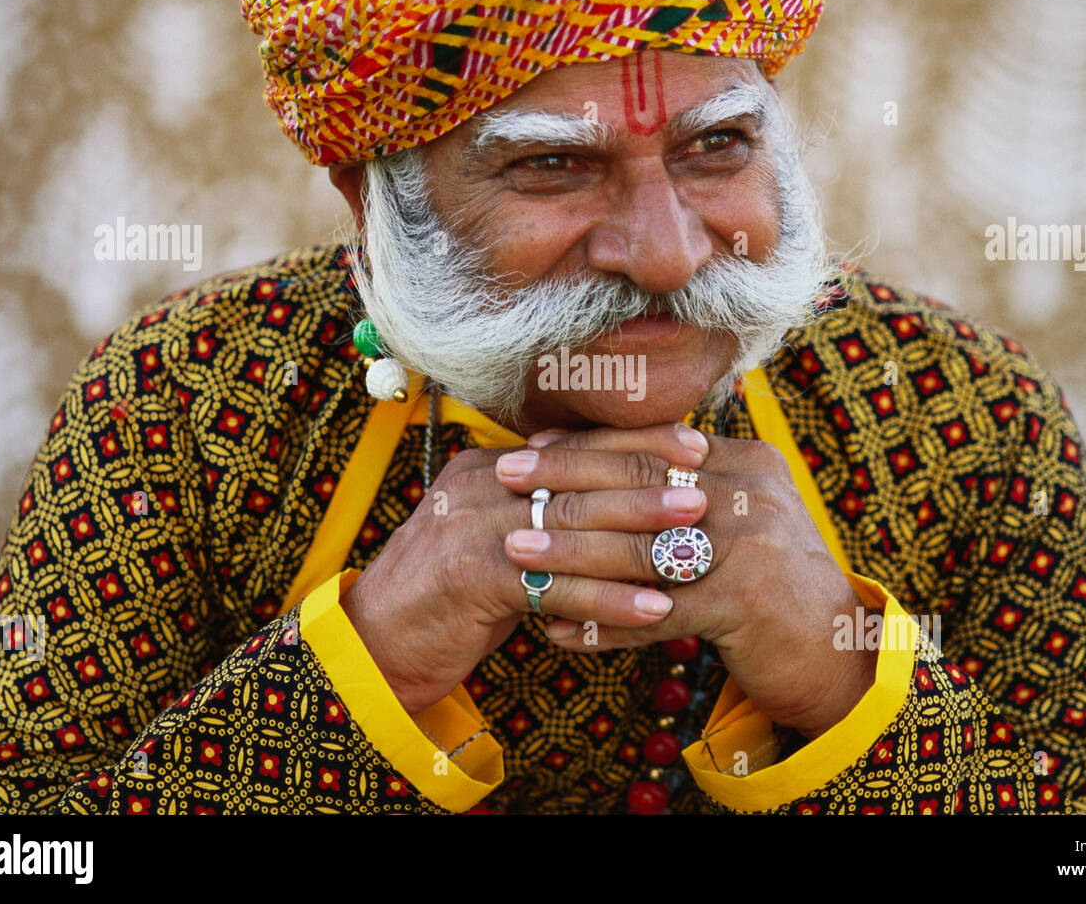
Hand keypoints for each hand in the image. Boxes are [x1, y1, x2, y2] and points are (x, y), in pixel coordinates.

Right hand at [338, 426, 709, 713]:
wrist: (376, 643)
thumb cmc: (451, 596)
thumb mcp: (496, 540)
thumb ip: (543, 513)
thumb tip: (618, 499)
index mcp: (490, 466)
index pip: (575, 444)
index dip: (636, 443)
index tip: (696, 447)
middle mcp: (481, 484)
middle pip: (580, 478)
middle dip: (650, 484)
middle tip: (708, 491)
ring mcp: (473, 527)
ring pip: (574, 529)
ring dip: (641, 540)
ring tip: (696, 549)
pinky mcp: (472, 577)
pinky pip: (558, 587)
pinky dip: (611, 599)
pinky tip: (658, 609)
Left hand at [497, 424, 877, 739]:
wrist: (837, 652)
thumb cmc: (770, 584)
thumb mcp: (739, 520)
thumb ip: (689, 488)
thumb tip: (608, 462)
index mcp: (747, 463)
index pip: (654, 441)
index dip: (588, 443)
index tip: (531, 447)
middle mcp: (753, 493)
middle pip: (640, 478)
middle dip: (564, 478)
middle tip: (505, 478)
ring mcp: (752, 546)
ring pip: (639, 544)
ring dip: (569, 551)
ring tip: (512, 553)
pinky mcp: (745, 603)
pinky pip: (654, 613)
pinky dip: (602, 622)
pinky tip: (557, 628)